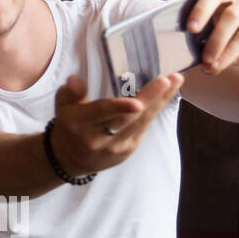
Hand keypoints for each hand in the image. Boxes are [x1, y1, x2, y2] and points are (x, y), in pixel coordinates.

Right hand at [50, 73, 183, 175]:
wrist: (72, 158)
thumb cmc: (69, 124)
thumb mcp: (62, 105)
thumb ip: (71, 92)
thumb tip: (76, 79)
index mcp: (79, 124)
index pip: (101, 115)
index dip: (119, 108)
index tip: (137, 102)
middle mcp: (98, 139)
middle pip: (128, 118)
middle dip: (150, 99)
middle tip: (167, 80)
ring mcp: (116, 147)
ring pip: (142, 122)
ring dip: (161, 100)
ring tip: (176, 80)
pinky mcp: (129, 149)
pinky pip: (144, 127)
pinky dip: (156, 109)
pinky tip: (166, 94)